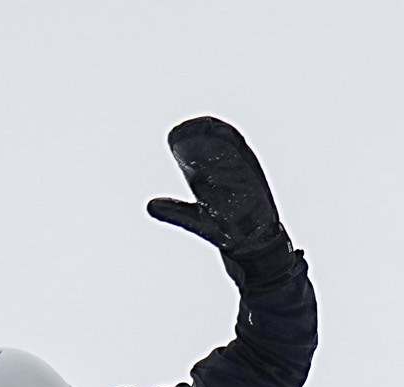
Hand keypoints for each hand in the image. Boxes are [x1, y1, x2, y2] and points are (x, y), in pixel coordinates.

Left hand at [146, 116, 283, 260]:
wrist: (249, 241)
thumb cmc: (222, 227)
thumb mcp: (194, 219)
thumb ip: (174, 211)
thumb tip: (150, 206)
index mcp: (203, 175)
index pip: (192, 150)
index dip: (183, 141)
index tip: (174, 138)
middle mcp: (220, 168)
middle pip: (208, 142)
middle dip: (198, 133)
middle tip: (187, 131)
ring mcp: (237, 168)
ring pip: (226, 144)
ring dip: (217, 135)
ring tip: (207, 128)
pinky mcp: (253, 173)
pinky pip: (245, 154)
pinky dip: (237, 147)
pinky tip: (228, 140)